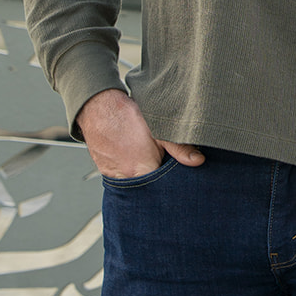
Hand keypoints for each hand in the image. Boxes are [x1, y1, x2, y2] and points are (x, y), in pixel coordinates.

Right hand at [77, 88, 204, 178]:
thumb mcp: (159, 131)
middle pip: (150, 187)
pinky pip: (122, 177)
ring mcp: (114, 176)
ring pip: (136, 182)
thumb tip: (197, 161)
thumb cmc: (128, 116)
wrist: (98, 108)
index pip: (163, 187)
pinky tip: (132, 155)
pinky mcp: (106, 171)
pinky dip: (129, 170)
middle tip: (159, 160)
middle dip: (158, 179)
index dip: (171, 181)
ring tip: (144, 155)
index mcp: (143, 170)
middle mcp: (127, 178)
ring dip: (143, 174)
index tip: (174, 172)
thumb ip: (179, 149)